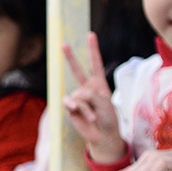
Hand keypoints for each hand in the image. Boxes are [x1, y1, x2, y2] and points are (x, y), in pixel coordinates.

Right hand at [62, 33, 126, 164]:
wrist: (103, 135)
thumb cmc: (108, 118)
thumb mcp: (105, 103)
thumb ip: (91, 95)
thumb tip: (75, 96)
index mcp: (98, 84)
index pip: (95, 64)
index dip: (93, 49)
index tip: (90, 35)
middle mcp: (87, 88)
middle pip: (77, 70)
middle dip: (70, 58)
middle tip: (63, 44)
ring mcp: (78, 98)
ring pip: (79, 95)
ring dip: (87, 107)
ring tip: (94, 117)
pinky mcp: (71, 108)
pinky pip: (72, 104)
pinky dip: (80, 110)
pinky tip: (85, 116)